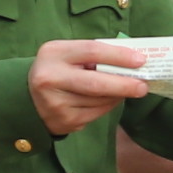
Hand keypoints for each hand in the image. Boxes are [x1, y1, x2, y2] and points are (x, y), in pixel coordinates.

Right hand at [29, 39, 153, 136]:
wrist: (28, 97)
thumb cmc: (58, 69)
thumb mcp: (68, 53)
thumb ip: (95, 54)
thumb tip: (134, 60)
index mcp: (53, 54)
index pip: (91, 51)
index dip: (119, 56)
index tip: (141, 60)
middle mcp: (50, 78)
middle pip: (96, 83)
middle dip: (124, 84)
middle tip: (143, 86)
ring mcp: (55, 103)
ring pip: (99, 100)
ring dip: (118, 95)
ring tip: (126, 89)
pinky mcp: (64, 121)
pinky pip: (96, 113)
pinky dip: (108, 105)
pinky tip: (108, 99)